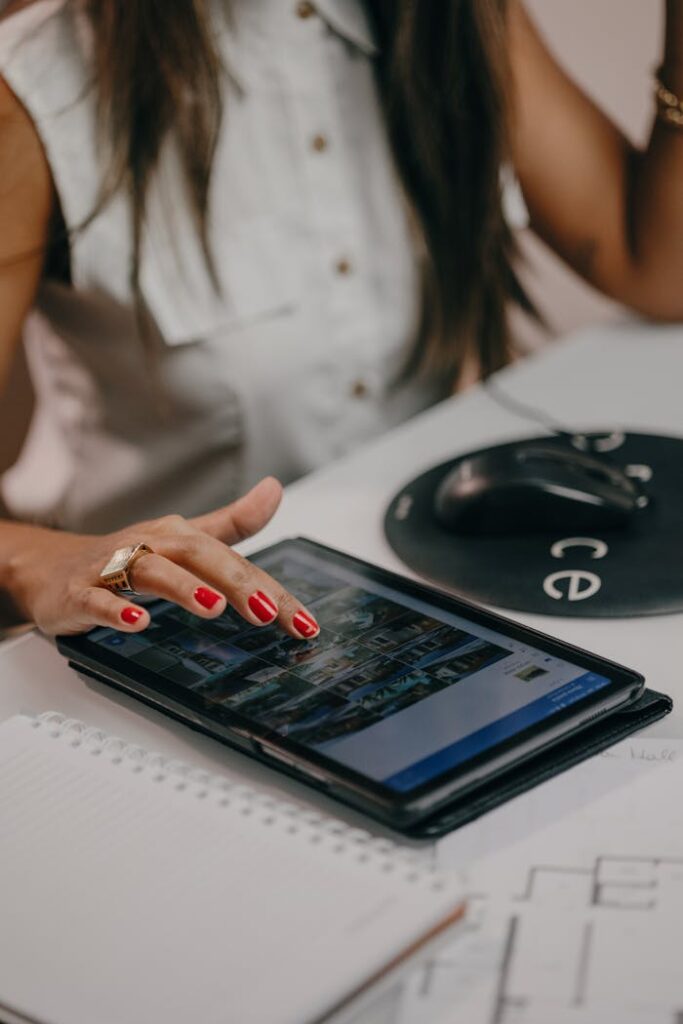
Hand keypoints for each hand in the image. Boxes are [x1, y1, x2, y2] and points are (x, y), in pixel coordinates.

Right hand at [6, 477, 320, 638]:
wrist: (49, 566)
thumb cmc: (126, 555)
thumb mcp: (184, 539)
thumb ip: (232, 522)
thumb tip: (275, 489)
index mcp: (179, 536)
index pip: (236, 563)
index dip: (272, 592)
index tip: (304, 623)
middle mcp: (151, 545)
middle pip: (199, 557)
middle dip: (236, 583)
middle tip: (266, 612)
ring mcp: (112, 568)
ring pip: (150, 572)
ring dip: (182, 588)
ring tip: (212, 606)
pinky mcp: (79, 593)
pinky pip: (97, 600)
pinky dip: (115, 610)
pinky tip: (138, 623)